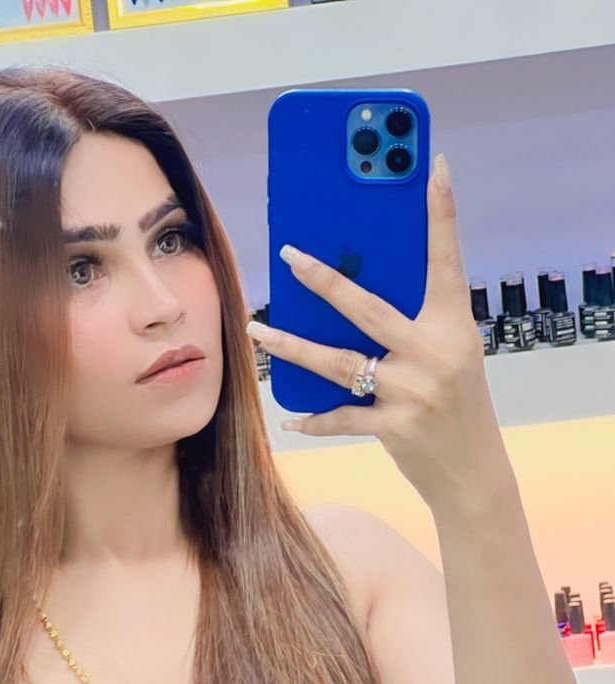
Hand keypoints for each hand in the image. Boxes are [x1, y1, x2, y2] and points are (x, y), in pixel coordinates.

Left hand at [248, 153, 509, 509]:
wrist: (473, 472)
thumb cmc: (457, 404)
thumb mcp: (450, 353)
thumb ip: (414, 324)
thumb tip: (354, 294)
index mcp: (452, 325)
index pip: (446, 260)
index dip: (442, 213)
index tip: (433, 166)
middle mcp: (432, 353)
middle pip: (367, 307)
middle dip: (324, 280)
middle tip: (288, 255)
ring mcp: (411, 392)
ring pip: (338, 361)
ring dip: (292, 346)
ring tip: (256, 332)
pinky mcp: (393, 428)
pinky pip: (341, 417)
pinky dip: (314, 418)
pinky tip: (290, 416)